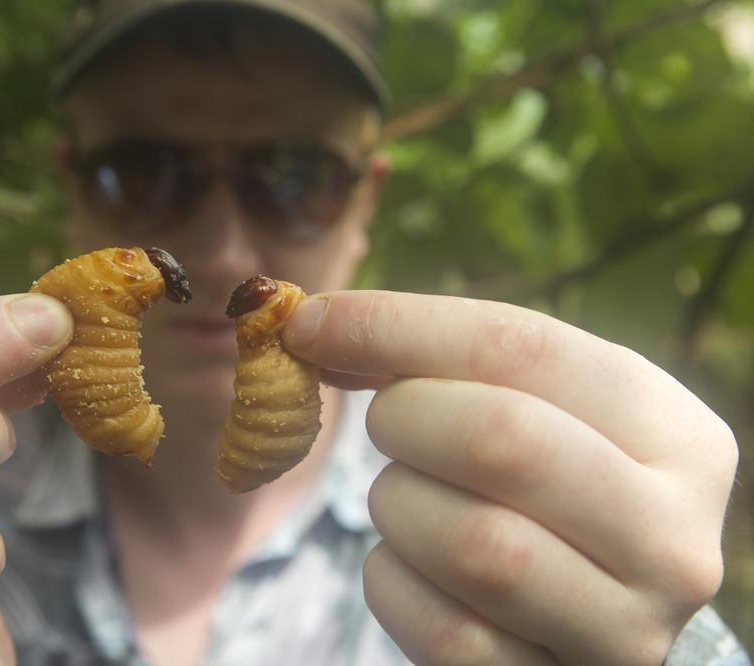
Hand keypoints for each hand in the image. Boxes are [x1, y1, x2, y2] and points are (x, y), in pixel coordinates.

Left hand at [283, 291, 738, 665]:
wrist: (587, 608)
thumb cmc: (543, 485)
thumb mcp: (530, 406)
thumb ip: (437, 359)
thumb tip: (313, 326)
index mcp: (677, 435)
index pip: (524, 348)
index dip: (399, 327)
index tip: (310, 324)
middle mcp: (672, 537)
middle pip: (502, 441)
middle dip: (405, 418)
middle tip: (386, 423)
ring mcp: (626, 629)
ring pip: (474, 546)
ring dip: (399, 505)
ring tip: (407, 496)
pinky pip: (446, 634)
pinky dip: (394, 582)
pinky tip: (409, 561)